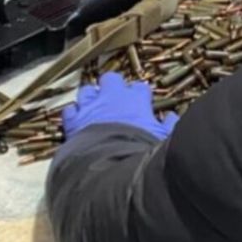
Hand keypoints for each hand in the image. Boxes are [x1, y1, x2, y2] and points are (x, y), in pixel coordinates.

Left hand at [61, 72, 178, 142]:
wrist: (113, 163)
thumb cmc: (142, 150)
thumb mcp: (163, 138)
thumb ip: (168, 125)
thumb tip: (172, 117)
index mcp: (136, 99)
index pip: (139, 87)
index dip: (140, 94)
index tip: (142, 102)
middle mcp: (112, 97)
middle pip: (111, 79)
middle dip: (112, 86)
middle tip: (115, 99)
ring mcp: (90, 106)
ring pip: (87, 90)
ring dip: (90, 98)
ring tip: (94, 107)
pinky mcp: (74, 120)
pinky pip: (70, 110)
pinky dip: (73, 114)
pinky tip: (76, 120)